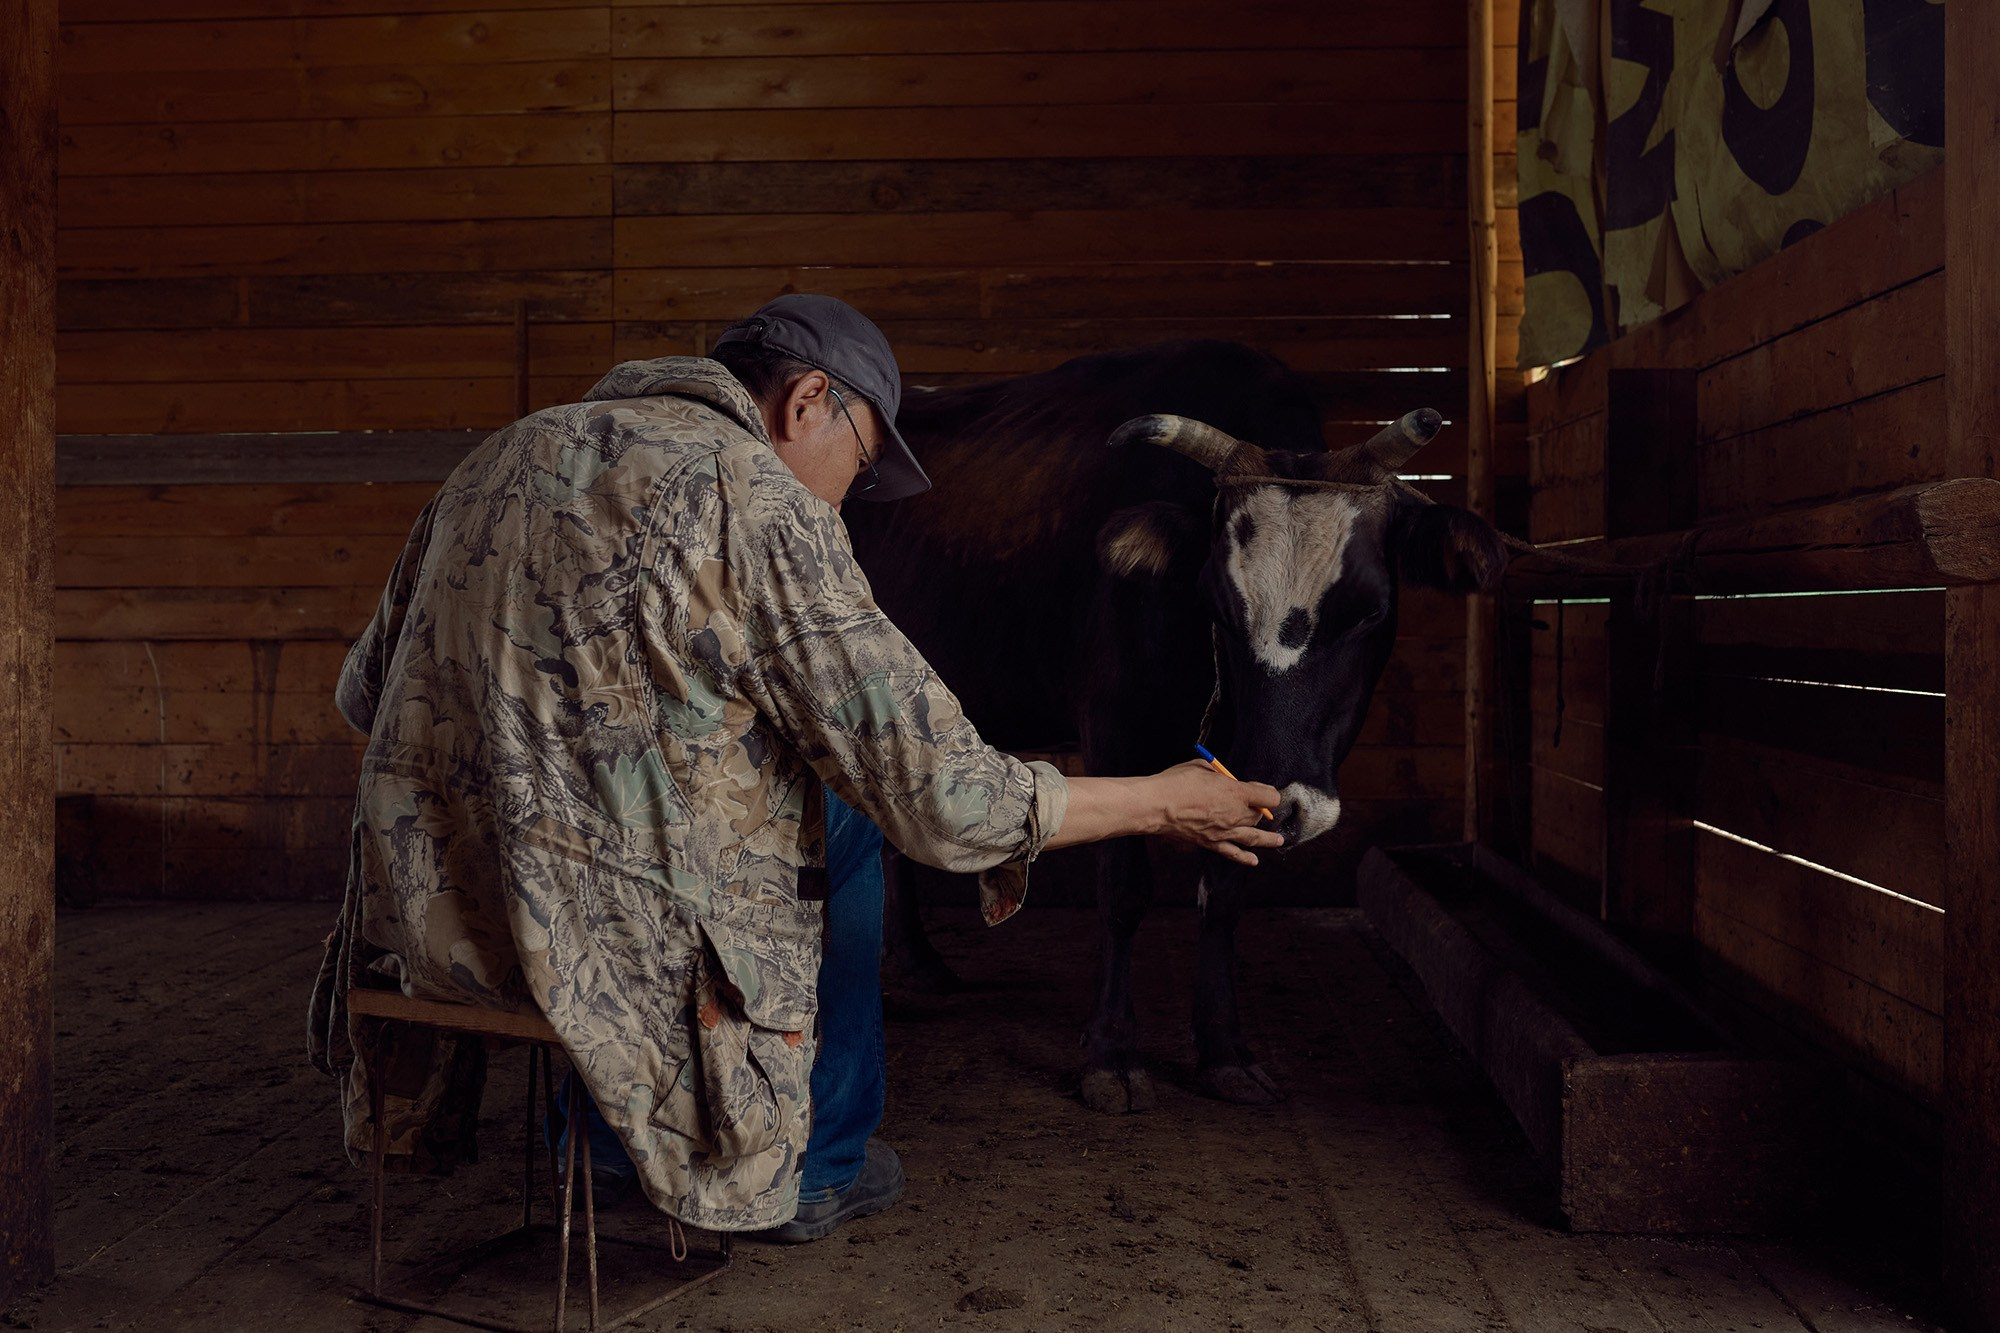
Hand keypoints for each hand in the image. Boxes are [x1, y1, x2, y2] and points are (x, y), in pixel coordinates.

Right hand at [1142, 761, 1284, 866]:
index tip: (1263, 790)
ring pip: (1254, 837)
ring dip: (1269, 839)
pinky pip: (1234, 853)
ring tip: (1279, 841)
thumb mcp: (1202, 767)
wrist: (1156, 806)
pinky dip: (1245, 858)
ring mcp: (1225, 832)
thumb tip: (1222, 778)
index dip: (1268, 793)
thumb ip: (1219, 774)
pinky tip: (1254, 861)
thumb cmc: (1176, 783)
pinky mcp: (1212, 843)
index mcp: (1238, 793)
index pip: (1270, 797)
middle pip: (1260, 816)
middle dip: (1259, 810)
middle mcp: (1237, 815)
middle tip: (1254, 804)